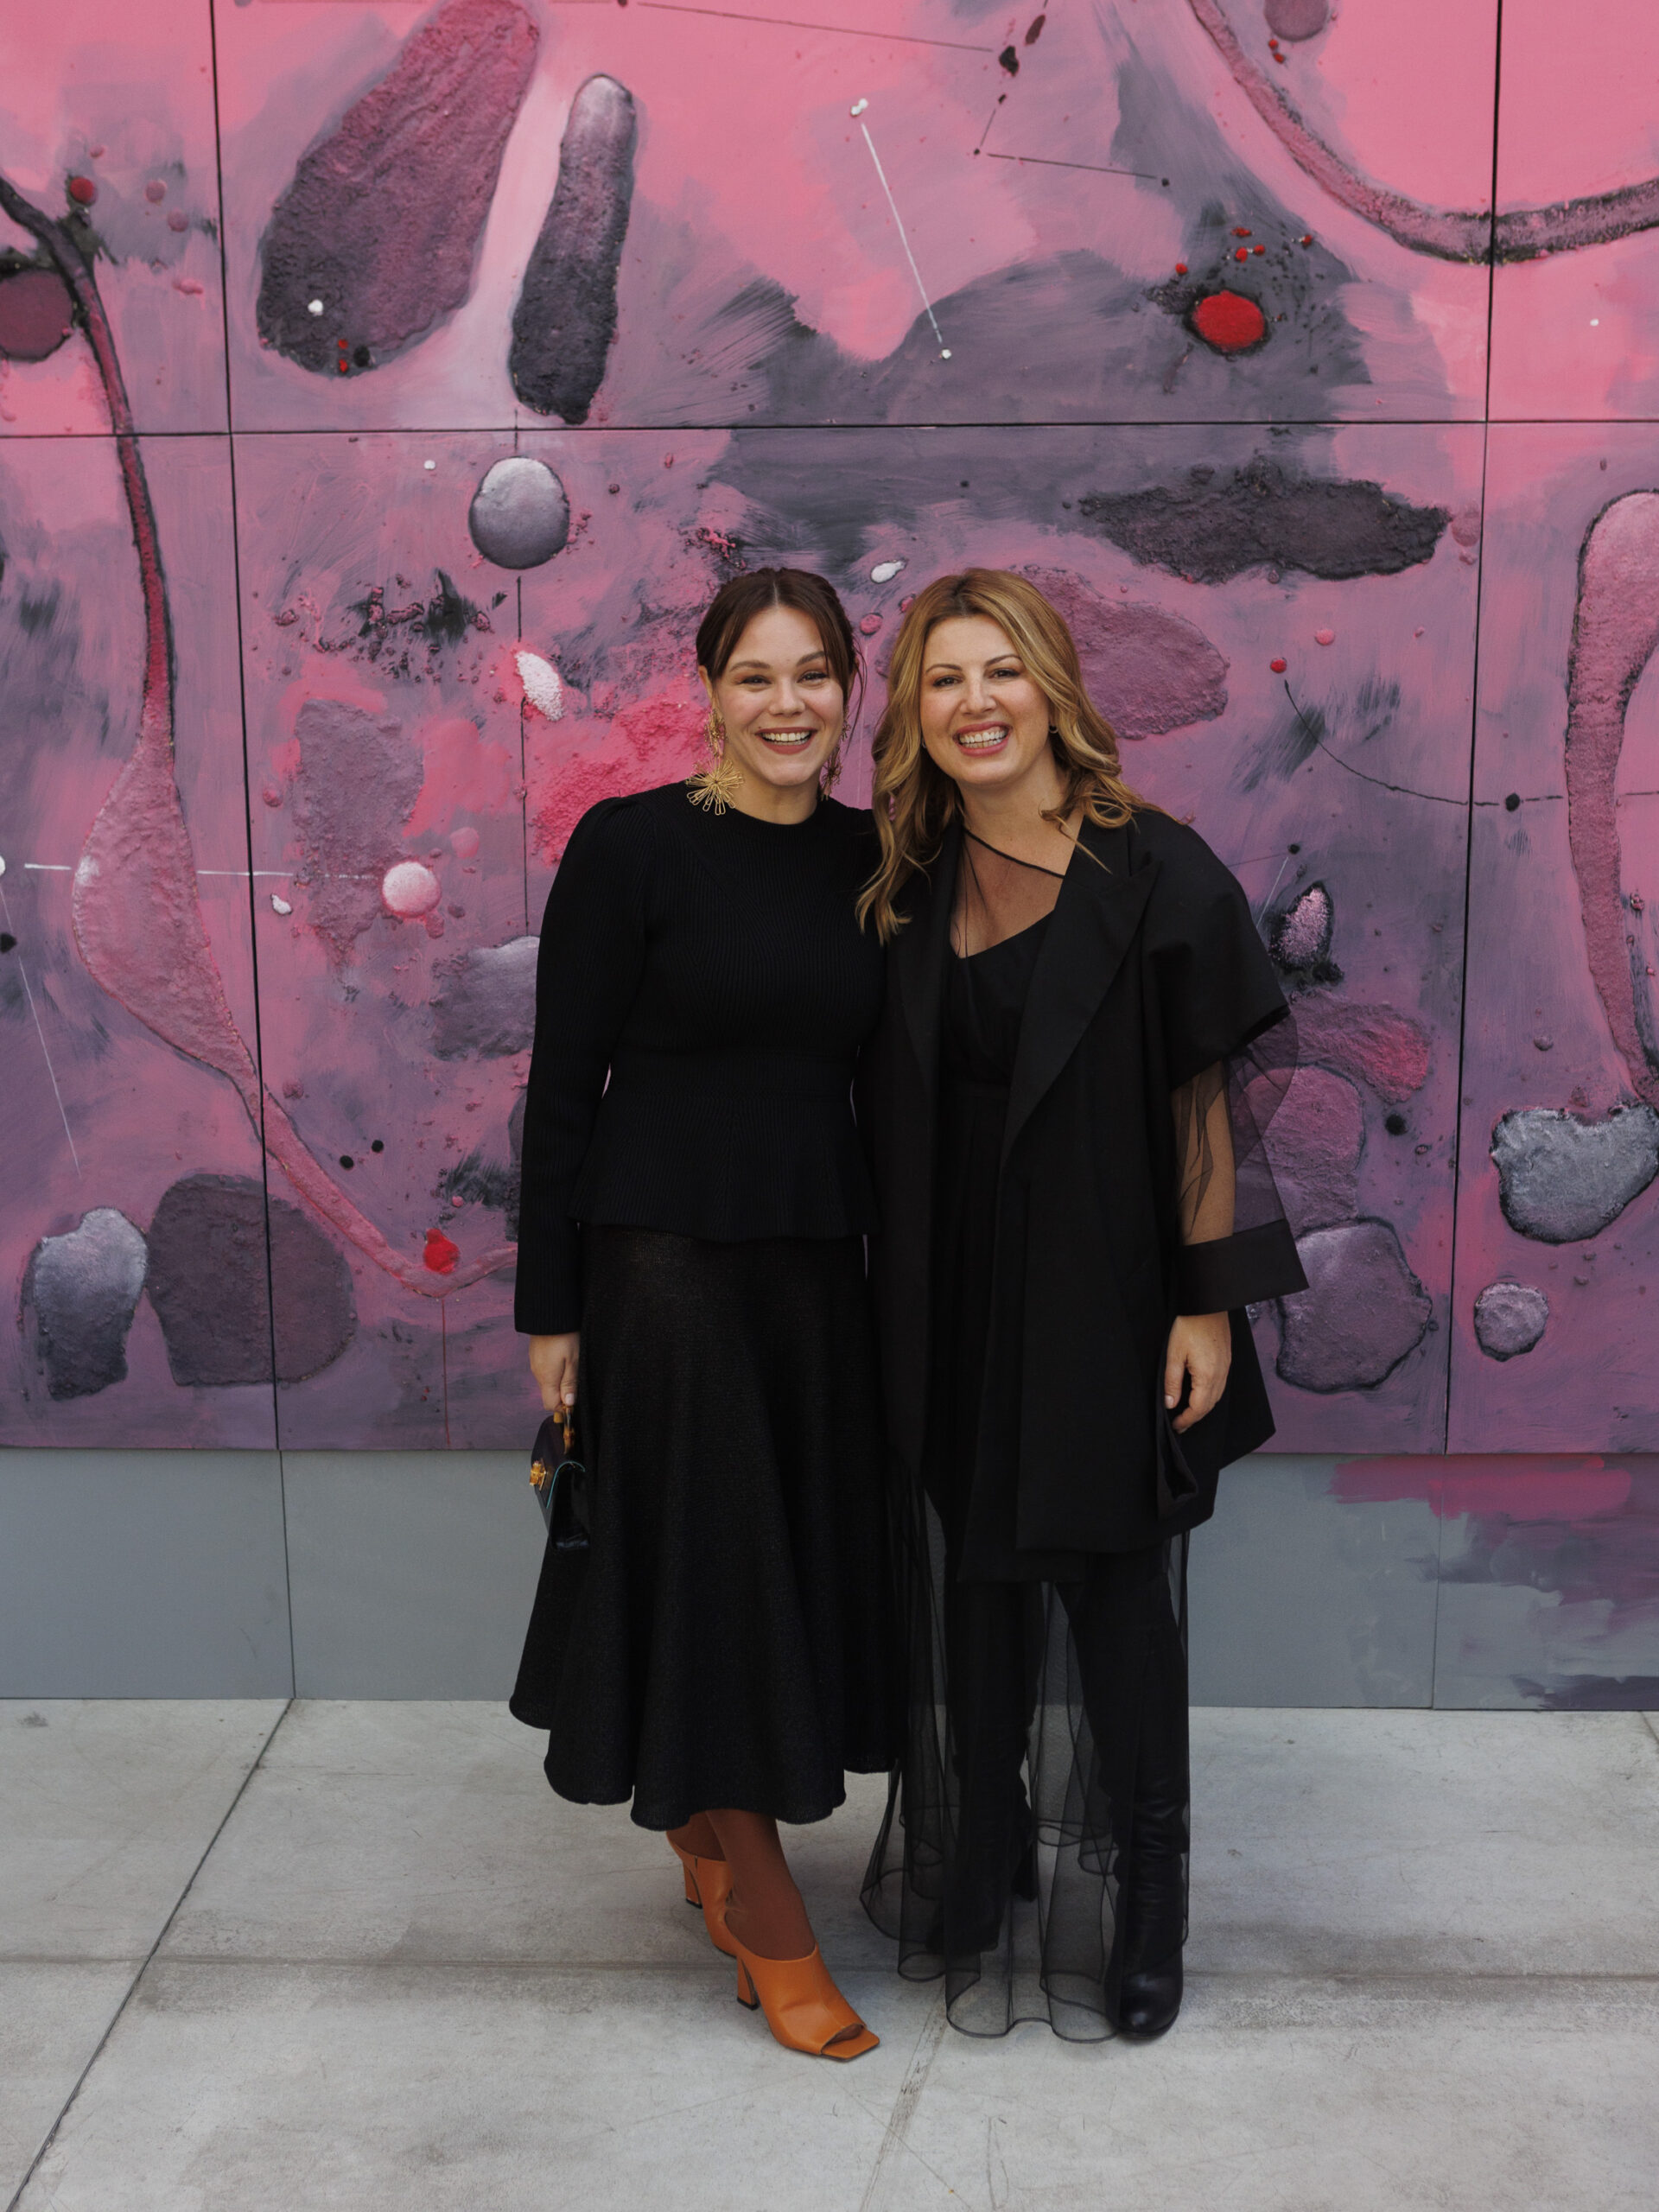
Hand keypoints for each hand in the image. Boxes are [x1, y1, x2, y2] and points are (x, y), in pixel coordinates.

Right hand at [528, 1332, 578, 1414]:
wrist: (549, 1314)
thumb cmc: (565, 1336)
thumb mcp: (573, 1361)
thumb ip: (570, 1383)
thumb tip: (569, 1403)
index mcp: (547, 1378)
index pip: (550, 1405)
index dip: (563, 1407)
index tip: (575, 1400)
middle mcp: (538, 1374)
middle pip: (548, 1395)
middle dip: (562, 1395)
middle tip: (576, 1382)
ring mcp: (535, 1364)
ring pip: (547, 1383)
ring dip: (559, 1382)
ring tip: (572, 1368)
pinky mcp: (536, 1356)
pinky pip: (544, 1371)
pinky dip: (554, 1372)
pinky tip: (563, 1360)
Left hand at [1164, 1312, 1230, 1433]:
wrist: (1207, 1304)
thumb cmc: (1189, 1325)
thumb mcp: (1174, 1354)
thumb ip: (1172, 1382)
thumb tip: (1170, 1404)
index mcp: (1207, 1376)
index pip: (1198, 1408)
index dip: (1187, 1420)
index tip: (1176, 1426)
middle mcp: (1221, 1374)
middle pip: (1209, 1405)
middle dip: (1195, 1417)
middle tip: (1181, 1424)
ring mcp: (1226, 1367)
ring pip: (1216, 1396)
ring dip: (1203, 1407)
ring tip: (1189, 1413)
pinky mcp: (1226, 1359)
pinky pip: (1220, 1385)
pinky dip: (1210, 1395)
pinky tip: (1201, 1394)